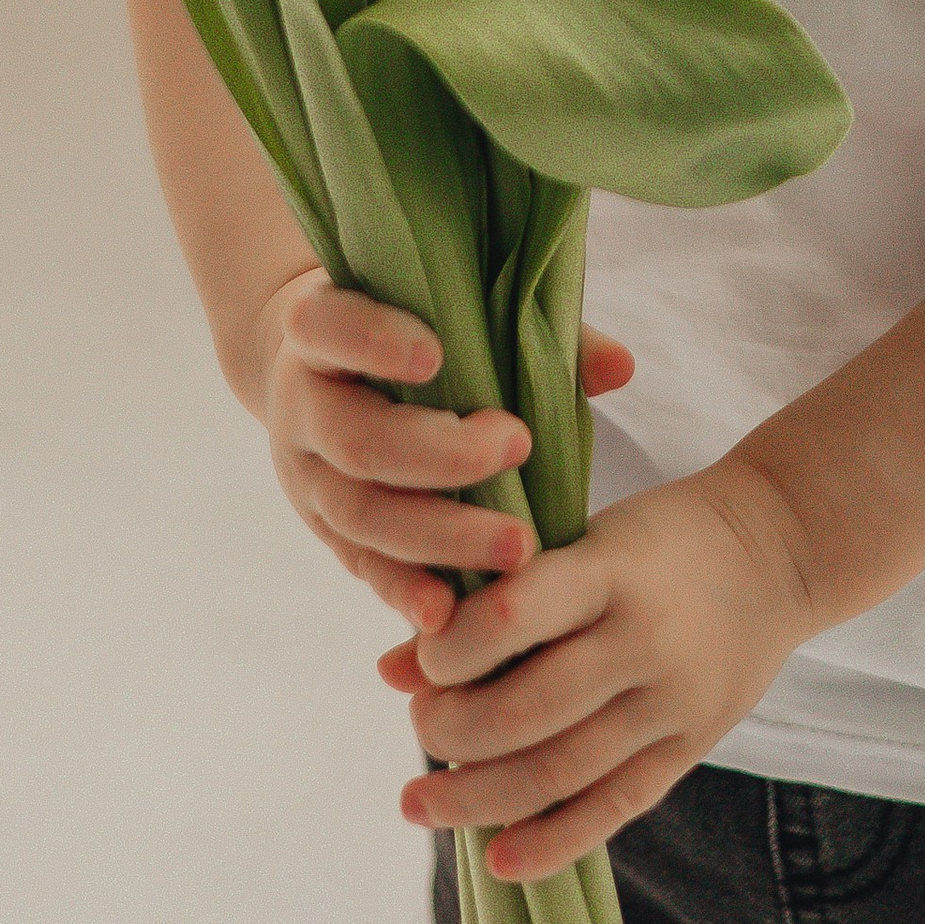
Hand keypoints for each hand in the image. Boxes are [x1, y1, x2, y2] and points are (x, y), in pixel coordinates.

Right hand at [245, 268, 635, 642]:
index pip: (328, 325)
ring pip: (362, 516)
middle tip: (517, 445)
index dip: (373, 341)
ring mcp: (308, 478)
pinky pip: (364, 568)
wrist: (321, 372)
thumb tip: (619, 367)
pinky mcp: (328, 532)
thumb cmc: (408, 326)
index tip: (435, 355)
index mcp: (320, 333)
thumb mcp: (443, 308)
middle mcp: (304, 407)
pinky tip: (449, 615)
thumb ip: (528, 329)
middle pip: (358, 439)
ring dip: (440, 536)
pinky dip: (406, 592)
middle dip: (439, 454)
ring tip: (517, 546)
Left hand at [383, 457, 814, 882]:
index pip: (516, 614)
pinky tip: (499, 861)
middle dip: (453, 733)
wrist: (778, 550)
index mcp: (611, 568)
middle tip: (421, 728)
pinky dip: (553, 842)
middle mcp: (644, 637)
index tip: (423, 662)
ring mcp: (672, 699)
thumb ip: (494, 600)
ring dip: (478, 800)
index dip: (453, 650)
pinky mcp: (691, 744)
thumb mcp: (579, 541)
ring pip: (563, 770)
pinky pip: (615, 807)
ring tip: (420, 804)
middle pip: (529, 710)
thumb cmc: (655, 540)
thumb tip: (389, 670)